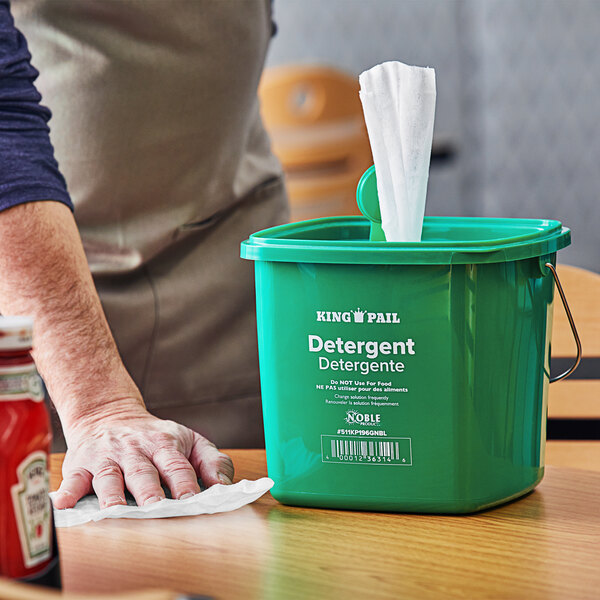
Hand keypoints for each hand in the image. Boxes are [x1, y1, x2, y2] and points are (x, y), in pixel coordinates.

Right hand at [52, 403, 233, 509]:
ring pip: (110, 477)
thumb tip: (224, 487)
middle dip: (149, 492)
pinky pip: (73, 479)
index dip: (184, 483)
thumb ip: (212, 461)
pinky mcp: (82, 464)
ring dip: (112, 495)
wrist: (108, 413)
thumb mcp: (189, 440)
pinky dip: (68, 493)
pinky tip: (64, 505)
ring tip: (115, 512)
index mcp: (165, 443)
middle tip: (156, 510)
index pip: (177, 466)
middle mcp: (136, 449)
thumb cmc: (156, 436)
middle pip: (144, 472)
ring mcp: (108, 457)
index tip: (192, 501)